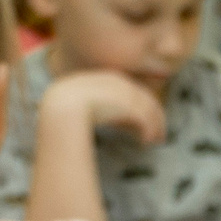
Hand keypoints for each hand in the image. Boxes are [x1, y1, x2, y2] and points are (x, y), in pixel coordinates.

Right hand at [45, 69, 166, 146]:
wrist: (61, 106)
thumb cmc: (66, 108)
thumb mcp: (85, 104)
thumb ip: (101, 108)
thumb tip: (115, 121)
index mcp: (107, 78)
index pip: (133, 90)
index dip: (143, 105)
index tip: (148, 119)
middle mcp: (118, 82)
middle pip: (144, 98)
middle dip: (154, 116)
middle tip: (160, 133)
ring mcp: (123, 92)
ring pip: (147, 109)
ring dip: (154, 126)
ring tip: (156, 140)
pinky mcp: (128, 105)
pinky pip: (144, 118)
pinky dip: (149, 130)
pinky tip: (146, 142)